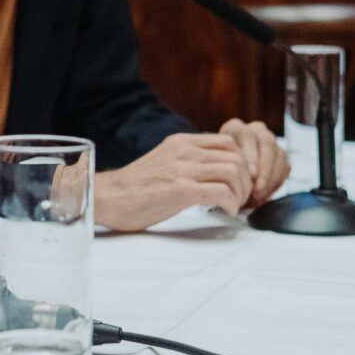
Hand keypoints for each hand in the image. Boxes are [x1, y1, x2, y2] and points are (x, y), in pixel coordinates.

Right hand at [94, 131, 254, 231]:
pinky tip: (226, 212)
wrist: (108, 198)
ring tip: (234, 206)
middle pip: (237, 158)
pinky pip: (222, 192)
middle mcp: (185, 151)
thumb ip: (186, 160)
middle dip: (246, 181)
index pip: (228, 142)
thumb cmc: (134, 187)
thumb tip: (212, 171)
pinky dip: (231, 204)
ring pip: (234, 173)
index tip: (238, 182)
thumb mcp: (164, 161)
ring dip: (241, 193)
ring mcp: (183, 169)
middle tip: (241, 198)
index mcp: (181, 142)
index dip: (241, 163)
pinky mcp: (181, 190)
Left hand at [220, 118, 290, 206]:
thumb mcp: (218, 169)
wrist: (226, 182)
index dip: (251, 155)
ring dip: (271, 177)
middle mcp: (254, 130)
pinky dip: (276, 182)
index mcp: (235, 128)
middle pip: (267, 142)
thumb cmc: (217, 174)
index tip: (251, 174)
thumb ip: (228, 168)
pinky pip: (284, 166)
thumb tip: (242, 179)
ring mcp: (270, 142)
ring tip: (259, 194)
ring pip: (278, 154)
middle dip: (264, 167)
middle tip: (258, 187)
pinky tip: (265, 193)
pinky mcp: (280, 156)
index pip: (246, 135)